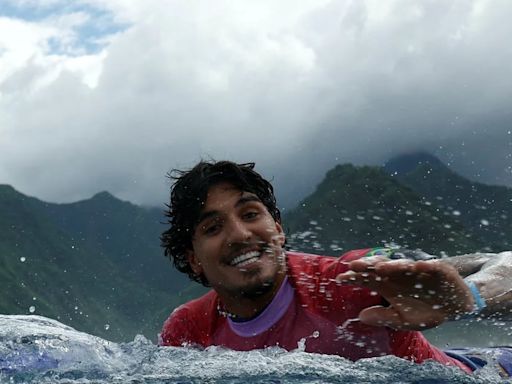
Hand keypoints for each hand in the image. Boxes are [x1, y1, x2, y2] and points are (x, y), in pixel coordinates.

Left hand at [336, 257, 474, 330]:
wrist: (454, 308)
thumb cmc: (424, 311)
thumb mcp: (402, 319)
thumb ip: (383, 317)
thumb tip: (361, 316)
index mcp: (387, 285)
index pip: (366, 278)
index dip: (354, 278)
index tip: (340, 278)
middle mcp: (399, 274)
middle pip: (380, 268)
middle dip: (368, 266)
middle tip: (354, 266)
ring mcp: (418, 270)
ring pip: (403, 265)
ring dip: (392, 265)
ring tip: (381, 267)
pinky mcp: (439, 269)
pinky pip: (432, 266)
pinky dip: (426, 266)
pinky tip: (419, 266)